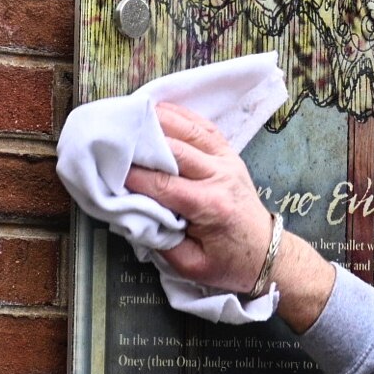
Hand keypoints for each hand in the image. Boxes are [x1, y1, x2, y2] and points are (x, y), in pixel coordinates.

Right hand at [128, 104, 338, 328]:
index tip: (108, 170)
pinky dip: (179, 115)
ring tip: (129, 114)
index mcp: (211, 206)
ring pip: (189, 130)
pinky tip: (157, 108)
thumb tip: (132, 213)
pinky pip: (202, 126)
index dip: (133, 176)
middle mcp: (221, 176)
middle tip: (113, 138)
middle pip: (175, 149)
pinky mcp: (228, 153)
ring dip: (158, 120)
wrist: (265, 253)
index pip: (164, 184)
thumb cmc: (228, 263)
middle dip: (141, 143)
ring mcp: (227, 160)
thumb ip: (161, 240)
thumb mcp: (191, 265)